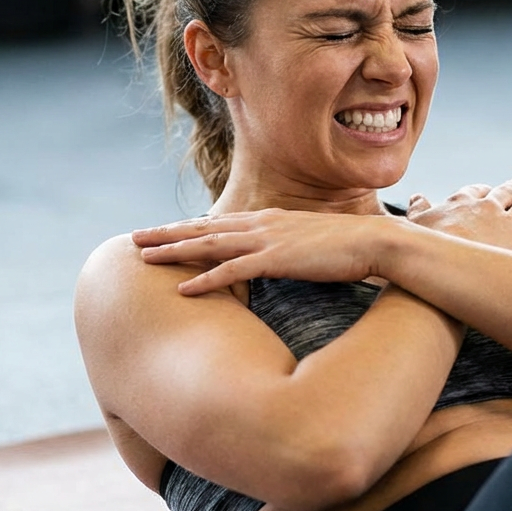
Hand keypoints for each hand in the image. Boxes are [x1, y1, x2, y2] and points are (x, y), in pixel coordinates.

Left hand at [132, 209, 385, 294]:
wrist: (376, 242)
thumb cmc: (349, 247)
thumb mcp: (310, 243)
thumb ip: (289, 248)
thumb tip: (279, 260)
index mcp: (269, 220)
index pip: (219, 224)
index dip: (187, 228)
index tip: (163, 232)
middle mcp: (262, 224)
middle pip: (203, 228)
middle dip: (167, 233)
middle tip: (135, 238)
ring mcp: (268, 239)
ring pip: (209, 245)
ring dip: (174, 251)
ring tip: (144, 258)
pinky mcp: (277, 258)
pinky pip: (232, 270)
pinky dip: (204, 280)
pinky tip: (183, 290)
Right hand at [406, 178, 511, 254]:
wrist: (431, 262)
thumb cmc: (418, 246)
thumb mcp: (414, 223)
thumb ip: (418, 208)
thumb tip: (416, 197)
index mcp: (461, 201)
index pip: (475, 191)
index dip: (483, 190)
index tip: (487, 190)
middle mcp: (487, 207)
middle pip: (507, 192)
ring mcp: (506, 224)